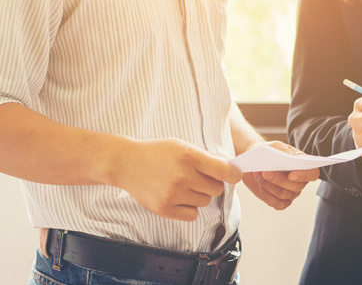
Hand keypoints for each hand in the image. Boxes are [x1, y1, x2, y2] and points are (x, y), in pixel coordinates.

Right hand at [110, 138, 242, 221]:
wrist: (126, 163)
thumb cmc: (159, 153)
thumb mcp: (183, 146)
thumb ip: (206, 159)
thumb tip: (232, 172)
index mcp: (189, 156)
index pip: (225, 171)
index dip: (234, 174)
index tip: (234, 175)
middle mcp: (182, 176)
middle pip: (217, 189)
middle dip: (212, 183)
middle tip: (198, 177)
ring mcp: (173, 194)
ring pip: (205, 201)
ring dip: (199, 195)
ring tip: (183, 185)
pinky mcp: (164, 209)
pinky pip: (193, 215)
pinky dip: (189, 208)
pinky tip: (178, 196)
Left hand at [241, 141, 319, 209]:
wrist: (254, 161)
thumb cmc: (268, 152)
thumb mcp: (275, 146)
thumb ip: (283, 150)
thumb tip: (290, 158)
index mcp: (303, 165)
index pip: (313, 173)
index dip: (304, 176)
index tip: (291, 175)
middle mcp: (300, 181)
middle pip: (297, 186)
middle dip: (280, 180)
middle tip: (265, 172)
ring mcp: (291, 192)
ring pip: (285, 194)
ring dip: (269, 185)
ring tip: (258, 174)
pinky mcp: (281, 201)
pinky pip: (278, 204)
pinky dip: (268, 196)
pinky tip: (261, 186)